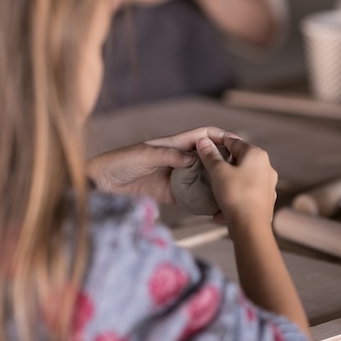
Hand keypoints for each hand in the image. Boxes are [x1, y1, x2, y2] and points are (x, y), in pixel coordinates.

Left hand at [88, 127, 230, 202]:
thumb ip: (169, 156)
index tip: (236, 142)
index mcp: (173, 144)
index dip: (219, 136)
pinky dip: (203, 199)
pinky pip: (191, 196)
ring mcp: (175, 177)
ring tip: (232, 189)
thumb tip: (194, 159)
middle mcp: (178, 159)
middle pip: (206, 157)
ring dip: (216, 182)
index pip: (202, 136)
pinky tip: (214, 205)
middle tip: (240, 170)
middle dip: (223, 161)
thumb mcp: (145, 155)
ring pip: (202, 177)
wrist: (101, 183)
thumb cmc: (120, 162)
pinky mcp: (170, 194)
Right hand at [196, 135, 277, 232]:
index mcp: (256, 154)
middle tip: (207, 168)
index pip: (233, 141)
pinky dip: (234, 196)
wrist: (251, 227)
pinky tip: (222, 207)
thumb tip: (204, 141)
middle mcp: (266, 167)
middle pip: (240, 159)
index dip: (217, 141)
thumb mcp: (218, 172)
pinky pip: (246, 193)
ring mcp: (268, 184)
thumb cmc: (236, 196)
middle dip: (223, 164)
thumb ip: (210, 155)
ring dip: (228, 181)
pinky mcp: (266, 200)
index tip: (204, 145)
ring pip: (243, 177)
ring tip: (214, 188)